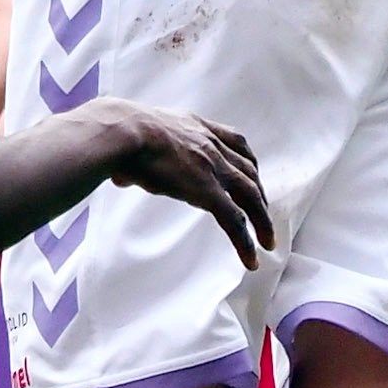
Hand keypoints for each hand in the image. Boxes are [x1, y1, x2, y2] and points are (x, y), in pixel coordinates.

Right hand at [88, 101, 274, 269]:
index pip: (235, 141)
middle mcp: (212, 146)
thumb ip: (138, 157)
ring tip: (267, 242)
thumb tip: (121, 176)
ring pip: (251, 198)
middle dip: (260, 194)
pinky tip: (250, 259)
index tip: (253, 174)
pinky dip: (245, 241)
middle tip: (263, 214)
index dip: (248, 160)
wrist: (124, 131)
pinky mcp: (207, 191)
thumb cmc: (120, 133)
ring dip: (263, 221)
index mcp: (197, 127)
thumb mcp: (139, 138)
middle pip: (249, 172)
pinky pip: (234, 221)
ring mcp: (213, 169)